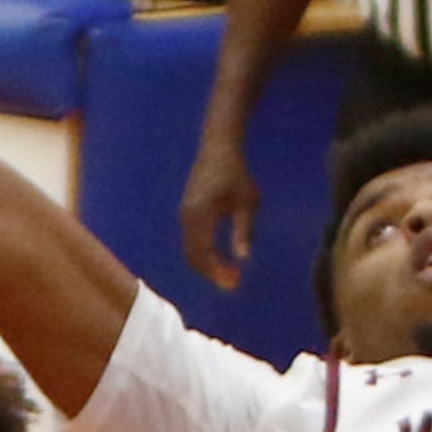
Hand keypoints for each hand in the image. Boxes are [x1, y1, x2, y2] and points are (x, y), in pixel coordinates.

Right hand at [179, 139, 259, 288]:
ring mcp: (184, 215)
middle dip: (212, 274)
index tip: (235, 282)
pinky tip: (220, 261)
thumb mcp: (247, 202)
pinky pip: (191, 242)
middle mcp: (187, 216)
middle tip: (234, 284)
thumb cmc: (236, 172)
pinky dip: (203, 256)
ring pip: (190, 251)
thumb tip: (243, 258)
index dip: (217, 271)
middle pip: (193, 257)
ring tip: (230, 275)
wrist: (218, 147)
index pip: (204, 252)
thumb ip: (244, 230)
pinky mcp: (187, 213)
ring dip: (207, 267)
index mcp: (200, 213)